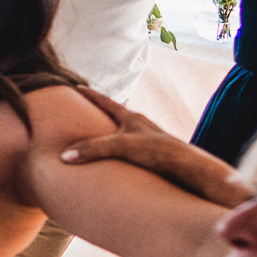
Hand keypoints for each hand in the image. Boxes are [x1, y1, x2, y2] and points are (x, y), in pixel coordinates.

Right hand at [58, 85, 250, 204]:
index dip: (90, 95)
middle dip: (100, 113)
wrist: (191, 169)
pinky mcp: (153, 157)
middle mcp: (140, 126)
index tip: (77, 87)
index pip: (106, 102)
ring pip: (125, 133)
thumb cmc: (159, 152)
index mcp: (132, 118)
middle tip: (84, 110)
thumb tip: (65, 156)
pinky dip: (120, 152)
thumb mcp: (121, 147)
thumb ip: (93, 149)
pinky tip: (118, 162)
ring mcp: (148, 141)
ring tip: (99, 138)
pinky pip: (131, 150)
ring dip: (111, 134)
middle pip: (116, 115)